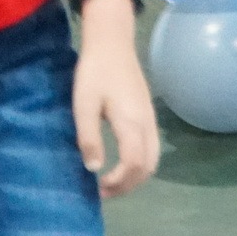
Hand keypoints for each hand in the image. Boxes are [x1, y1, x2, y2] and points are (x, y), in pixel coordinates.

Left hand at [72, 0, 158, 199]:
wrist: (112, 43)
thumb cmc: (94, 72)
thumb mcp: (84, 104)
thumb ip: (88, 137)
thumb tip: (93, 169)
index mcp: (131, 123)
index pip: (133, 164)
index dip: (118, 182)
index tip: (98, 189)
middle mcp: (146, 124)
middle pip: (147, 167)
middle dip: (128, 185)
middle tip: (103, 192)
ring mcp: (150, 119)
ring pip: (153, 159)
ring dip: (135, 176)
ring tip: (112, 182)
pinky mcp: (147, 114)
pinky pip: (151, 148)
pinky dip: (139, 164)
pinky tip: (121, 162)